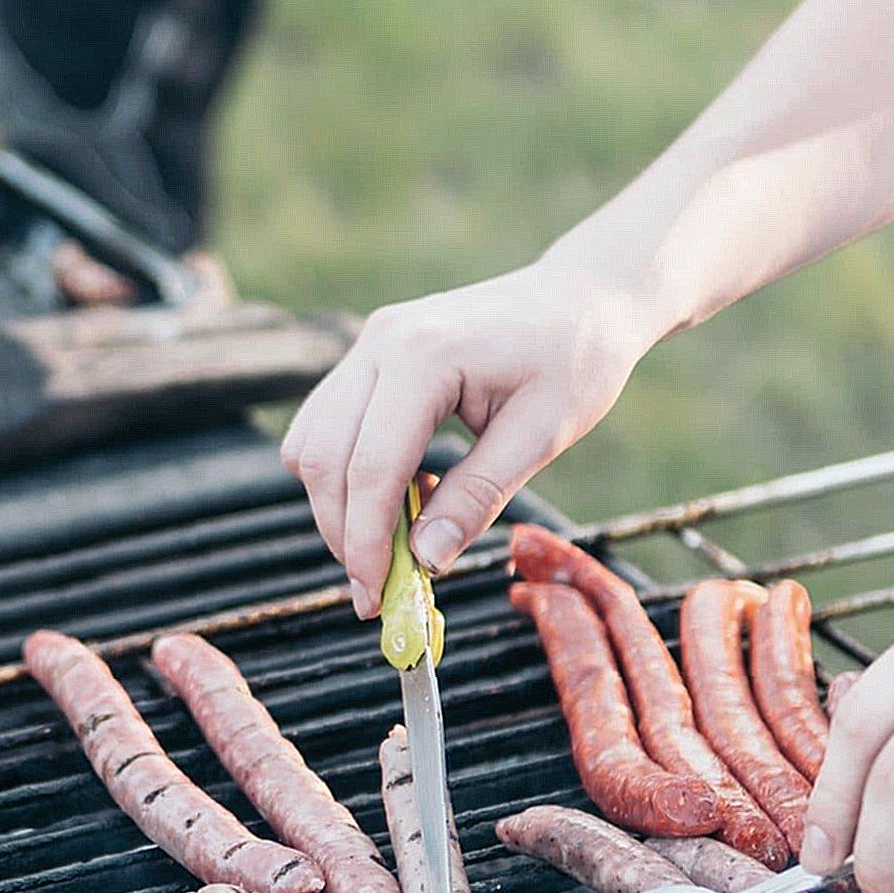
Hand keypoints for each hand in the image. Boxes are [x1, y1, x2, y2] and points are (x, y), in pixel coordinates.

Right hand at [281, 260, 659, 615]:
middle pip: (323, 457)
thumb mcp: (541, 436)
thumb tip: (425, 561)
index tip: (379, 597)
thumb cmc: (576, 358)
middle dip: (343, 533)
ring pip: (311, 442)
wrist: (582, 296)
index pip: (371, 467)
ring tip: (393, 546)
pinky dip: (349, 474)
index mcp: (424, 356)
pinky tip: (403, 497)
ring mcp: (369, 344)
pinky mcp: (371, 355)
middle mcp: (381, 342)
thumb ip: (478, 498)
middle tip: (376, 592)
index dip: (367, 541)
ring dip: (338, 505)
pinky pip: (329, 424)